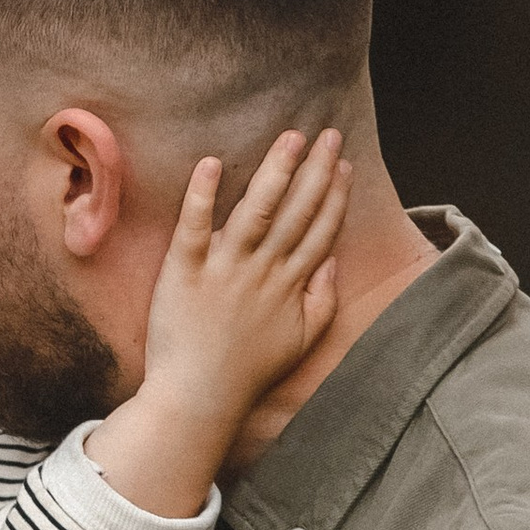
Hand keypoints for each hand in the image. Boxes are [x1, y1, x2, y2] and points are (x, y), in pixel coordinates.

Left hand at [90, 128, 349, 516]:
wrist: (198, 396)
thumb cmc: (248, 371)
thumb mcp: (301, 341)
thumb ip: (322, 301)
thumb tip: (332, 263)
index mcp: (290, 285)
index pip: (320, 230)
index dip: (335, 195)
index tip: (344, 163)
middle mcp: (263, 271)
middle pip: (297, 212)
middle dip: (316, 170)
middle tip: (327, 133)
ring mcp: (225, 269)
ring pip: (257, 211)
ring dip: (276, 172)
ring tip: (291, 138)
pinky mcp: (186, 270)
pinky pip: (195, 226)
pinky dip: (203, 195)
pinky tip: (212, 163)